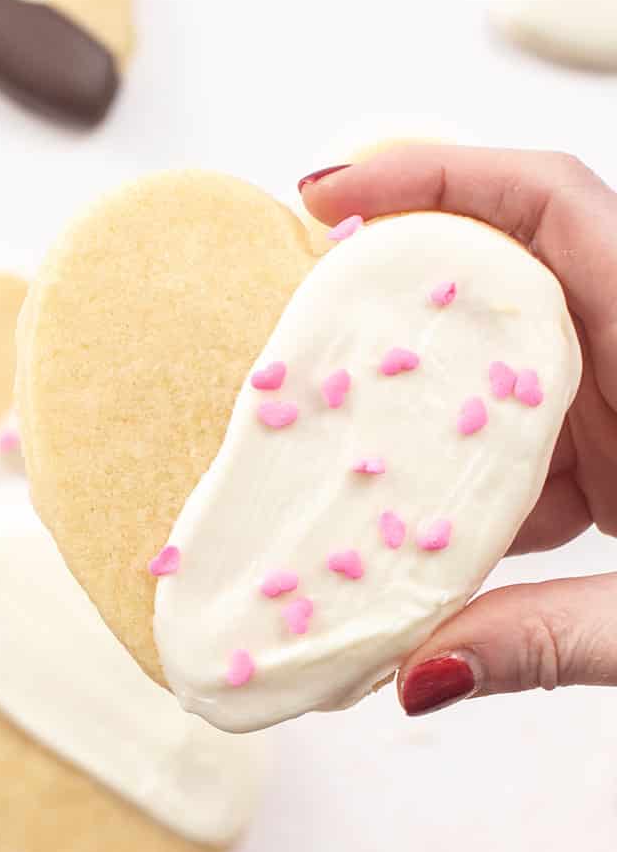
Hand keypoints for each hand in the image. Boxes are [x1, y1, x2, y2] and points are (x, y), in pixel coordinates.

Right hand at [300, 146, 616, 715]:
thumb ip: (553, 636)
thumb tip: (412, 675)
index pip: (550, 203)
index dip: (434, 175)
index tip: (327, 191)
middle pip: (508, 269)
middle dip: (398, 283)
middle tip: (296, 312)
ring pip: (507, 362)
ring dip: (424, 400)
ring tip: (337, 441)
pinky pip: (530, 441)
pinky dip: (471, 481)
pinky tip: (425, 538)